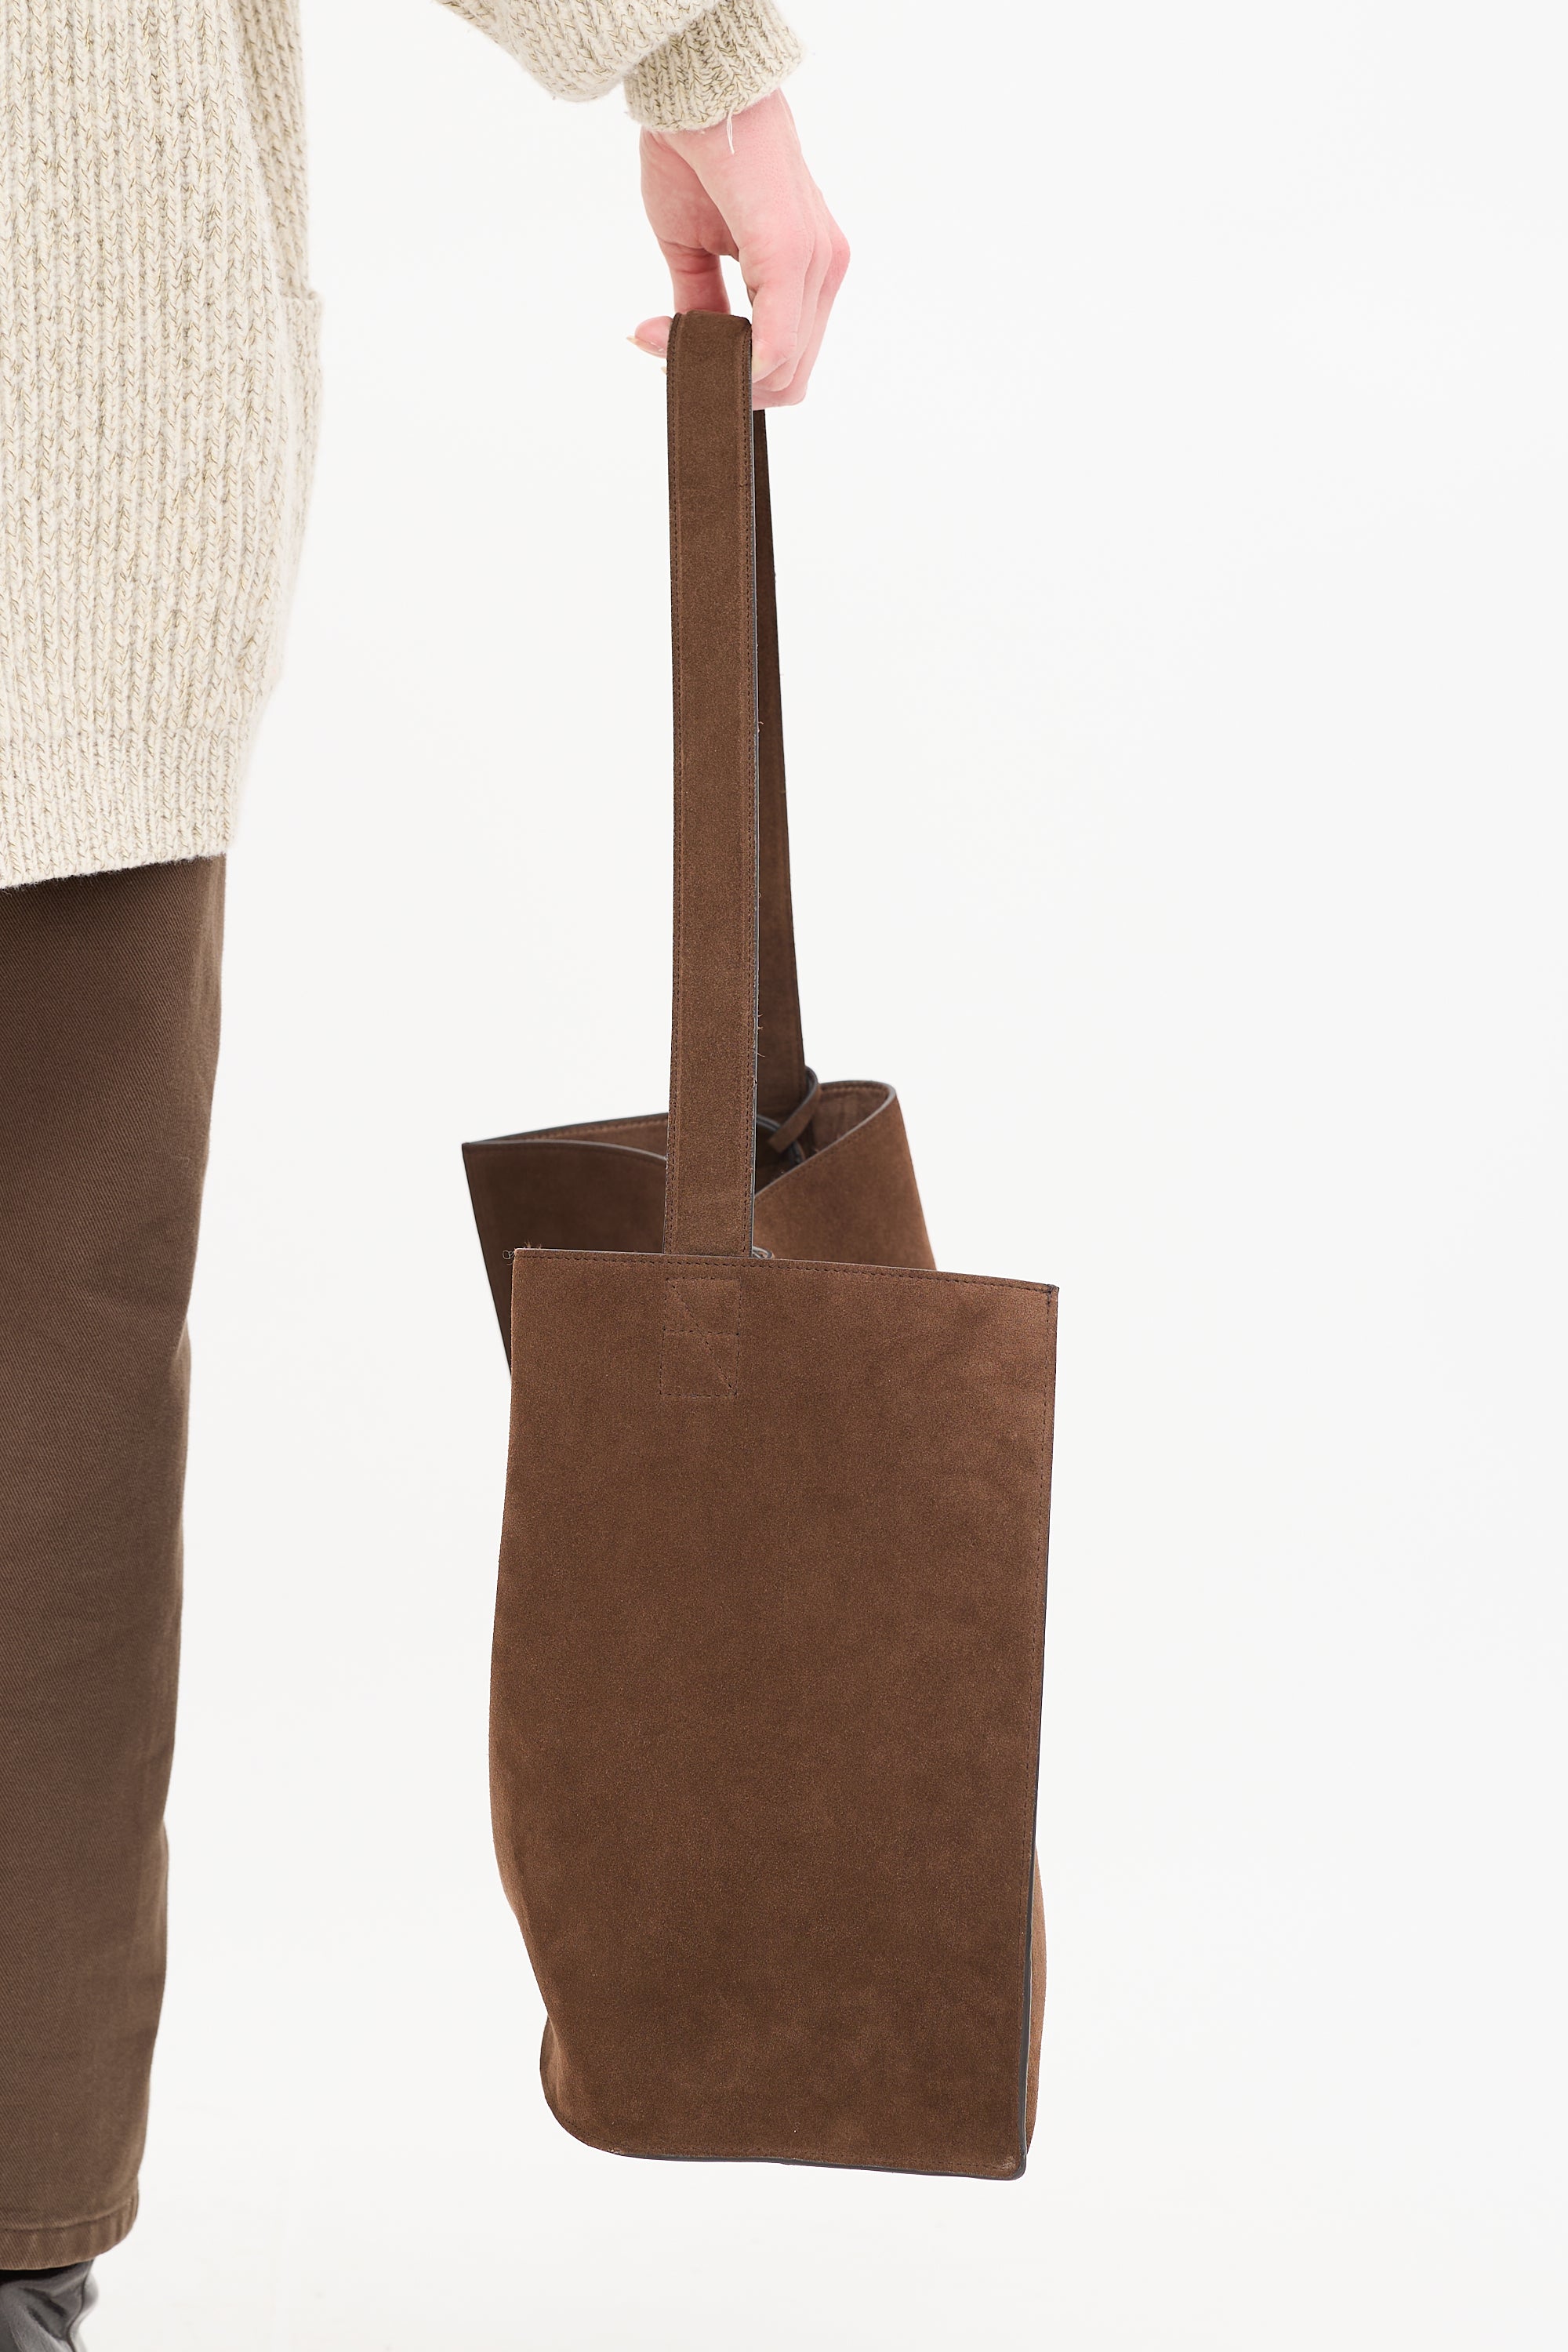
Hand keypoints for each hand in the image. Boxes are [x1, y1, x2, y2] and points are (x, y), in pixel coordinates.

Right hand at [633, 90, 848, 407]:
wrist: (694, 90)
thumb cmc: (698, 155)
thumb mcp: (693, 249)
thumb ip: (701, 307)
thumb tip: (686, 353)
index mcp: (806, 270)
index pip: (788, 361)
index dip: (735, 380)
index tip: (678, 362)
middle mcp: (822, 267)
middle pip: (791, 379)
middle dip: (729, 387)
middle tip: (672, 361)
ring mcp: (816, 261)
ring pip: (783, 370)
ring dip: (718, 372)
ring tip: (664, 339)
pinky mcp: (792, 252)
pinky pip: (776, 342)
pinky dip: (734, 362)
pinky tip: (685, 346)